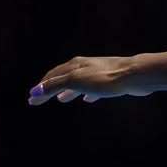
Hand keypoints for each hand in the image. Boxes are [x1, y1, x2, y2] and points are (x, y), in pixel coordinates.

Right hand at [28, 56, 149, 104]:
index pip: (52, 77)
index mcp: (74, 65)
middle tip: (41, 99)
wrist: (135, 75)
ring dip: (68, 91)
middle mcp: (85, 67)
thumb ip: (55, 86)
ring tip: (62, 100)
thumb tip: (34, 92)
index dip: (41, 88)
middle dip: (52, 89)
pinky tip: (87, 100)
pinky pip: (94, 88)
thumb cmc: (105, 78)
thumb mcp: (76, 81)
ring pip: (79, 83)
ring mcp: (99, 73)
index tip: (32, 99)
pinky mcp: (111, 81)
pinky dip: (87, 94)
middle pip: (64, 78)